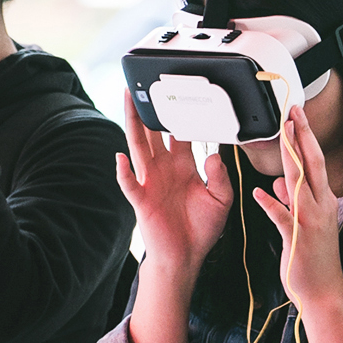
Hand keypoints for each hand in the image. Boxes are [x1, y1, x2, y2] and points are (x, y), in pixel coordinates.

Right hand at [116, 95, 234, 282]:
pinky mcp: (141, 200)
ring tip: (129, 102)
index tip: (182, 94)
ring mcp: (149, 182)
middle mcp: (163, 169)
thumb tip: (215, 153)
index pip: (180, 134)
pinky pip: (129, 183)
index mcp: (183, 166)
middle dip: (148, 109)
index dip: (180, 114)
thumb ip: (222, 175)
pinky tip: (120, 158)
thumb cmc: (201, 229)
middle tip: (146, 85)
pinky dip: (123, 172)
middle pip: (153, 133)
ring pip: (138, 148)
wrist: (186, 257)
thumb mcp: (222, 199)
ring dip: (132, 125)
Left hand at [252, 105, 342, 342]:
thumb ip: (291, 200)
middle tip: (293, 112)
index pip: (313, 163)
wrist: (321, 290)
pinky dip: (272, 204)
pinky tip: (261, 191)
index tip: (295, 116)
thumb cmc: (311, 257)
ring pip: (300, 184)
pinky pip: (282, 218)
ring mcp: (309, 222)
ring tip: (282, 137)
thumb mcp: (302, 223)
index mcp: (320, 201)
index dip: (304, 138)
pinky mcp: (297, 239)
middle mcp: (318, 206)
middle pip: (311, 165)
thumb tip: (279, 181)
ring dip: (291, 159)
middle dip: (302, 137)